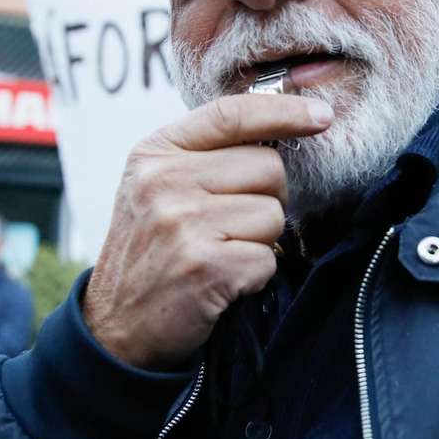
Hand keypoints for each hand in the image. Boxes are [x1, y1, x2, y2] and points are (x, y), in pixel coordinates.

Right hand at [83, 93, 331, 369]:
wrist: (116, 327)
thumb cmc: (151, 252)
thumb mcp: (156, 187)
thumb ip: (204, 154)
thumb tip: (282, 122)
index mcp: (155, 154)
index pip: (231, 114)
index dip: (283, 111)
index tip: (321, 115)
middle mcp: (164, 181)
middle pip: (267, 166)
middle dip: (267, 198)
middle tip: (232, 226)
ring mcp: (183, 224)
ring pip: (273, 214)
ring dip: (259, 241)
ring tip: (219, 254)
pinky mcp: (206, 266)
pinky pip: (268, 258)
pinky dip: (254, 275)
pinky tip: (221, 281)